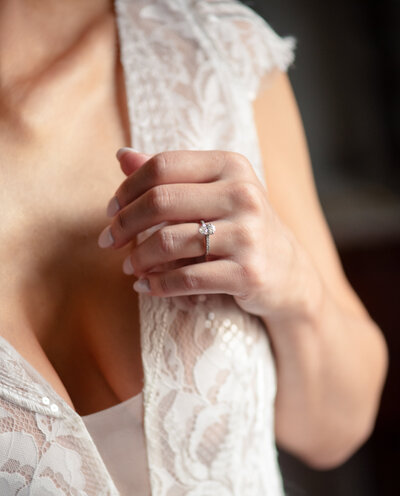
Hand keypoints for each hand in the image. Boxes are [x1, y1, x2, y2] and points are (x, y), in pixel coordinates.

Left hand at [98, 148, 313, 319]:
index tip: (110, 210)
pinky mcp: (247, 273)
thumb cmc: (241, 226)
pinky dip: (158, 285)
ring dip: (139, 258)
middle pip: (161, 201)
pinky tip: (145, 286)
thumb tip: (122, 156)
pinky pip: (187, 279)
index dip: (127, 188)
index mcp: (231, 165)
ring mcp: (248, 234)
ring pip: (170, 241)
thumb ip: (170, 175)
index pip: (163, 166)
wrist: (288, 270)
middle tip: (109, 241)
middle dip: (124, 223)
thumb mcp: (213, 192)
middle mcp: (243, 194)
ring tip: (129, 266)